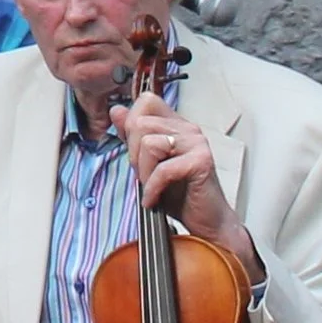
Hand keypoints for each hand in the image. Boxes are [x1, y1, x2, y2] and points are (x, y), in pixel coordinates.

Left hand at [113, 96, 257, 279]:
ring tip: (152, 186)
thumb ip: (131, 136)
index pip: (147, 101)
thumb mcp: (146, 163)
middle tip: (144, 175)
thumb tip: (116, 111)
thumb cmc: (179, 193)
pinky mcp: (201, 162)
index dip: (131, 123)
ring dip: (144, 171)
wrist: (205, 221)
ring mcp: (197, 144)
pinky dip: (152, 188)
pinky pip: (163, 169)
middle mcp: (188, 130)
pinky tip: (154, 199)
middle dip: (133, 154)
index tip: (134, 150)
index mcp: (175, 125)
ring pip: (149, 143)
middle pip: (140, 124)